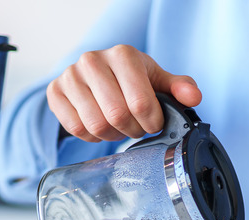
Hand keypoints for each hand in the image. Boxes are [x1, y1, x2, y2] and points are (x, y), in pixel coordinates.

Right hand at [46, 44, 201, 141]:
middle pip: (117, 115)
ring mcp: (70, 76)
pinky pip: (75, 128)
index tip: (152, 123)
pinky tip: (99, 127)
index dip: (150, 122)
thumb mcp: (156, 79)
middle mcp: (92, 60)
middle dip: (132, 130)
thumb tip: (193, 98)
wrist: (94, 75)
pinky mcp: (55, 92)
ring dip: (111, 135)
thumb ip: (179, 88)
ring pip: (95, 124)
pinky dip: (91, 136)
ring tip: (118, 127)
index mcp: (122, 54)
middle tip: (135, 128)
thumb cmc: (129, 79)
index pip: (141, 102)